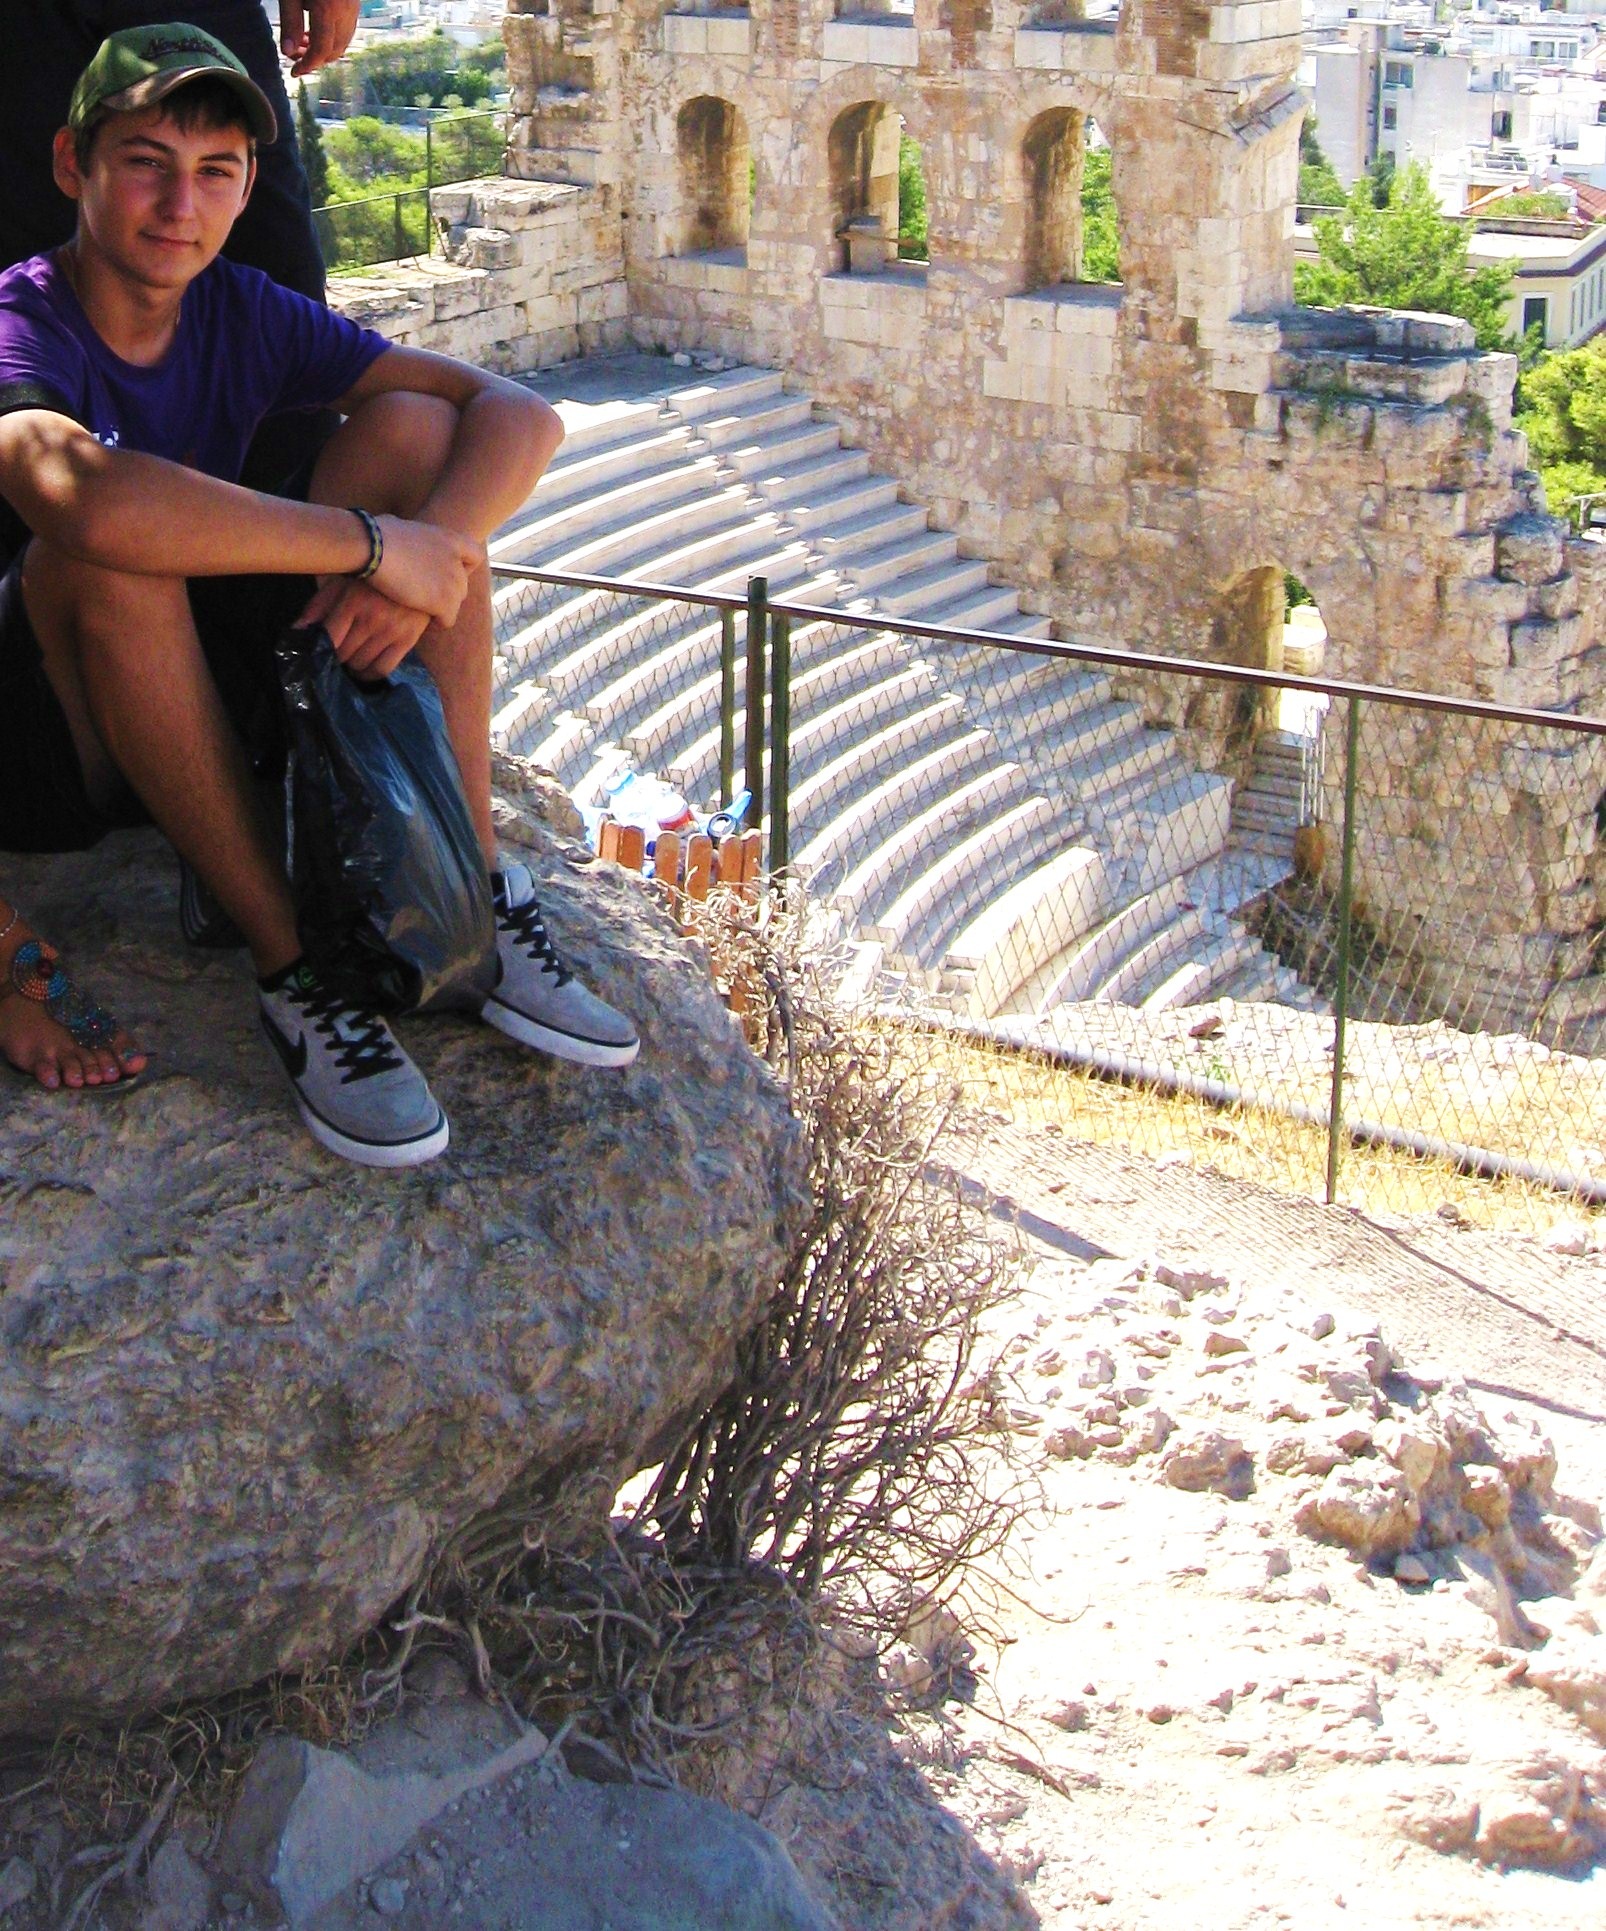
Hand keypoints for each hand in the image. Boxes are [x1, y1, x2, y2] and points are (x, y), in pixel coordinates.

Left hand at [281, 1, 361, 75]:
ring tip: (304, 43)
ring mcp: (353, 6)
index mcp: (328, 8)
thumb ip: (290, 21)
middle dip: (316, 59)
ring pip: (344, 41)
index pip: (321, 49)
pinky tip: (317, 29)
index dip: (307, 65)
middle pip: (335, 49)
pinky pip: (348, 28)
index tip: (295, 71)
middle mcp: (346, 10)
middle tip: (296, 58)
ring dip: (325, 49)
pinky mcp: (355, 2)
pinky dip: (334, 37)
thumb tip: (288, 52)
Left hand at [298, 578, 430, 678]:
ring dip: (351, 666)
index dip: (320, 649)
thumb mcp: (341, 582)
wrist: (416, 569)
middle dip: (336, 657)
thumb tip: (297, 630)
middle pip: (343, 654)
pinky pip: (383, 669)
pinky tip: (364, 668)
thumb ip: (318, 605)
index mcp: (352, 600)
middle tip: (336, 653)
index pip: (328, 638)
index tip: (318, 650)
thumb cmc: (371, 577)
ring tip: (350, 658)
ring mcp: (392, 630)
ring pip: (361, 664)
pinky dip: (369, 674)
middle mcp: (373, 618)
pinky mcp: (408, 639)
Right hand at [370, 514, 479, 627]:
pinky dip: (437, 623)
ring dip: (440, 609)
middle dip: (446, 592)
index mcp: (450, 539)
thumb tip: (395, 529)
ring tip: (422, 610)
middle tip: (425, 596)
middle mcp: (457, 561)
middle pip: (462, 586)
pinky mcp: (444, 602)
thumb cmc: (375, 533)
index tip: (446, 573)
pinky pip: (448, 620)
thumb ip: (409, 534)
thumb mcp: (399, 524)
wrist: (372, 547)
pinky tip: (423, 620)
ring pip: (455, 605)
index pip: (476, 556)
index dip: (465, 568)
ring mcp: (453, 582)